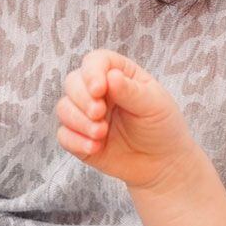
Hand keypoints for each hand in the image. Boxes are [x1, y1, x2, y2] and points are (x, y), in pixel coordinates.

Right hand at [56, 49, 197, 188]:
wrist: (162, 163)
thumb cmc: (162, 127)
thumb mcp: (153, 105)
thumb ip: (131, 91)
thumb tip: (111, 75)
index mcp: (118, 75)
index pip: (95, 61)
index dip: (92, 72)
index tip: (99, 90)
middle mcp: (98, 92)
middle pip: (73, 82)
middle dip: (82, 99)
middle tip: (99, 113)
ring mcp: (86, 115)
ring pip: (64, 108)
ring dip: (78, 121)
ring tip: (101, 134)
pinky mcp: (79, 138)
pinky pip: (63, 135)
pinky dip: (76, 141)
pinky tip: (95, 147)